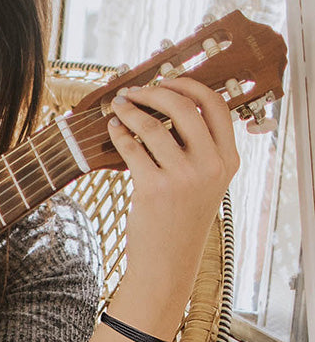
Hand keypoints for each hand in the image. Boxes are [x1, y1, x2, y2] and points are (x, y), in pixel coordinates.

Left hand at [107, 76, 238, 331]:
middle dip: (154, 92)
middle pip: (183, 108)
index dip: (189, 86)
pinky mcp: (154, 188)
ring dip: (130, 110)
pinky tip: (112, 129)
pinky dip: (119, 133)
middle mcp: (211, 166)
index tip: (166, 80)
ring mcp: (184, 177)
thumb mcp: (203, 184)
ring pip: (154, 125)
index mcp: (228, 160)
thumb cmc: (180, 219)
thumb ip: (196, 149)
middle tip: (133, 91)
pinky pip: (132, 148)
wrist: (168, 262)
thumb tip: (167, 107)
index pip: (216, 106)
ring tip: (117, 106)